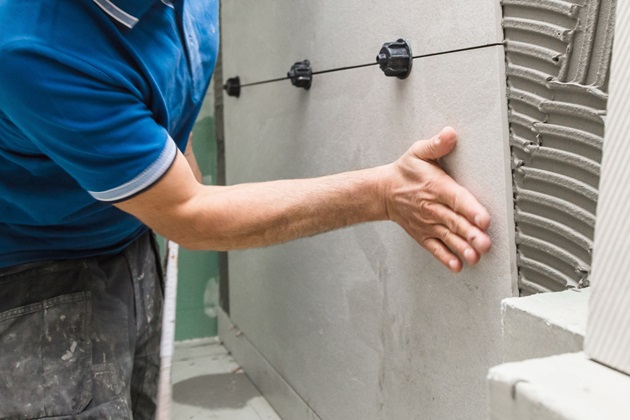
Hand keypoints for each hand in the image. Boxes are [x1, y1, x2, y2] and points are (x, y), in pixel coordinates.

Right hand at [381, 127, 491, 271]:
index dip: (470, 209)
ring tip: (475, 257)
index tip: (484, 218)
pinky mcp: (423, 234)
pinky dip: (445, 257)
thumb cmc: (405, 173)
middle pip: (454, 221)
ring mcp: (428, 224)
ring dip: (462, 248)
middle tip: (485, 243)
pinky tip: (456, 265)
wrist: (382, 192)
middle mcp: (432, 208)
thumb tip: (450, 134)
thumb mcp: (418, 152)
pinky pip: (434, 248)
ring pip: (448, 237)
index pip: (456, 199)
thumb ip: (436, 145)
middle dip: (471, 234)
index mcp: (435, 187)